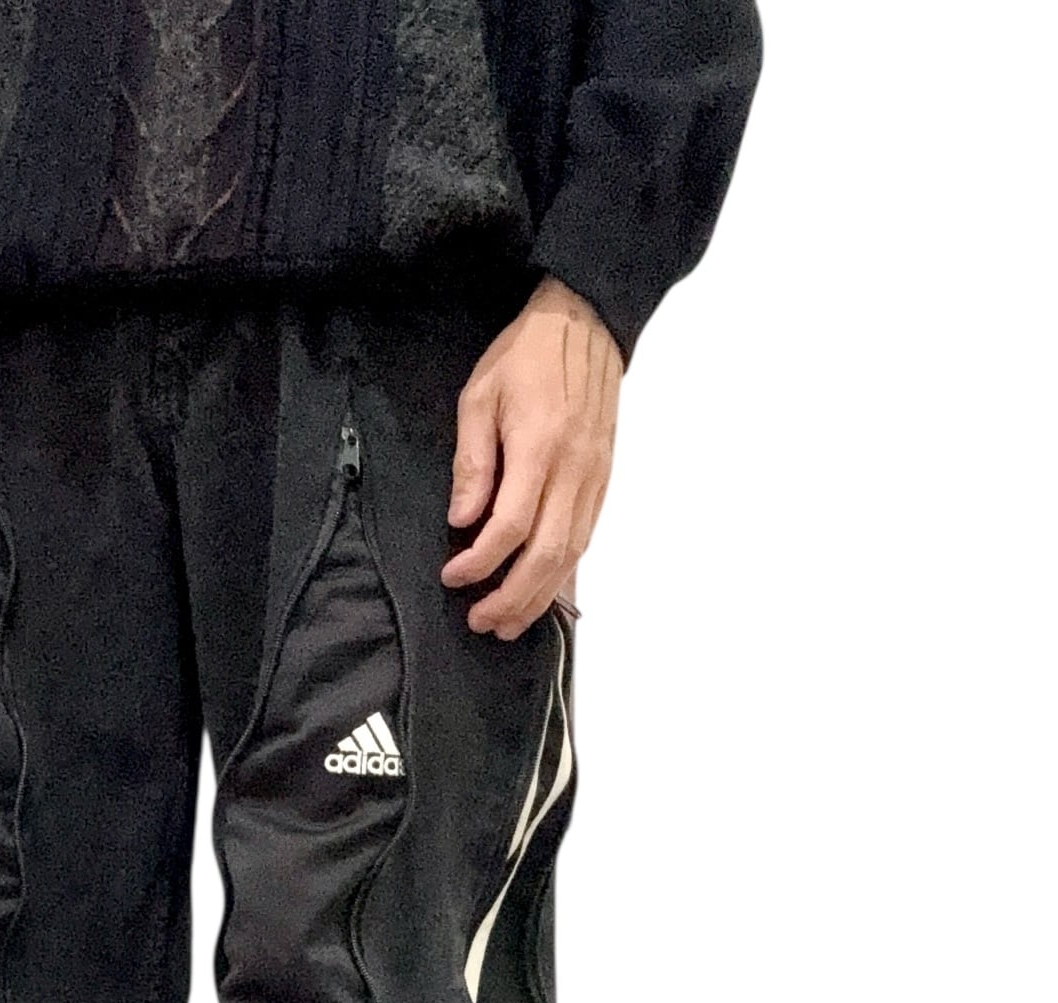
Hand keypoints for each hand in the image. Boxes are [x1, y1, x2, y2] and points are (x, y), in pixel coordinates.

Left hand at [442, 279, 621, 638]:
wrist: (586, 323)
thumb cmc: (527, 356)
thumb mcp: (480, 397)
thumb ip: (472, 462)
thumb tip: (462, 520)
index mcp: (540, 448)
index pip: (511, 526)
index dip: (481, 561)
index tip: (453, 576)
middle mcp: (574, 471)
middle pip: (547, 555)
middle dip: (512, 597)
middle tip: (480, 622)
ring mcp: (594, 479)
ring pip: (571, 555)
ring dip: (540, 598)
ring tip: (509, 624)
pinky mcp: (603, 481)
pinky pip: (585, 539)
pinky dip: (563, 575)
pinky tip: (542, 594)